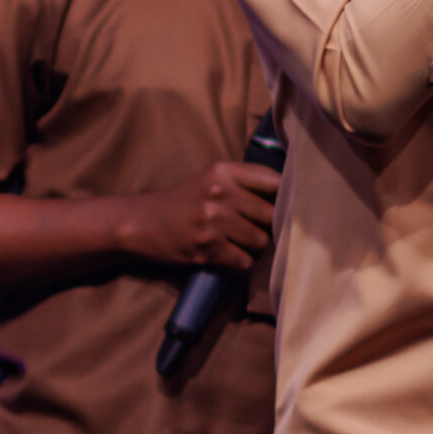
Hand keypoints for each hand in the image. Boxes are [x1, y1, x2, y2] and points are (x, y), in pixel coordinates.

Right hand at [118, 161, 279, 271]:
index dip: (287, 196)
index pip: (274, 181)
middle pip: (271, 214)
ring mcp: (212, 222)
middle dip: (271, 225)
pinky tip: (229, 255)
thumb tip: (290, 194)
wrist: (141, 223)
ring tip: (241, 242)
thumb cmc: (182, 200)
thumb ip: (245, 181)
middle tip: (263, 229)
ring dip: (256, 246)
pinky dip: (241, 262)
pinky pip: (243, 261)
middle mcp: (219, 194)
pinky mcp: (205, 249)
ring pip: (260, 241)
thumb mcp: (210, 178)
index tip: (291, 205)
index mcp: (223, 171)